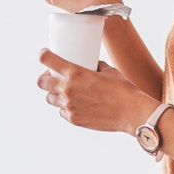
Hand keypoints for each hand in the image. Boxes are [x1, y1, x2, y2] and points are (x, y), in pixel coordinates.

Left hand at [37, 49, 153, 133]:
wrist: (131, 112)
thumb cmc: (123, 90)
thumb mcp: (109, 71)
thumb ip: (96, 67)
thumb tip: (92, 66)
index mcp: (75, 72)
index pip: (46, 59)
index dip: (43, 55)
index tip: (45, 54)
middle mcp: (67, 89)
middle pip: (42, 82)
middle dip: (45, 78)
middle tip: (52, 77)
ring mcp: (69, 105)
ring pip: (50, 99)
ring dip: (55, 94)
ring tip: (66, 93)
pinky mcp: (74, 119)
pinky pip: (62, 112)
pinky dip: (66, 108)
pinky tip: (76, 105)